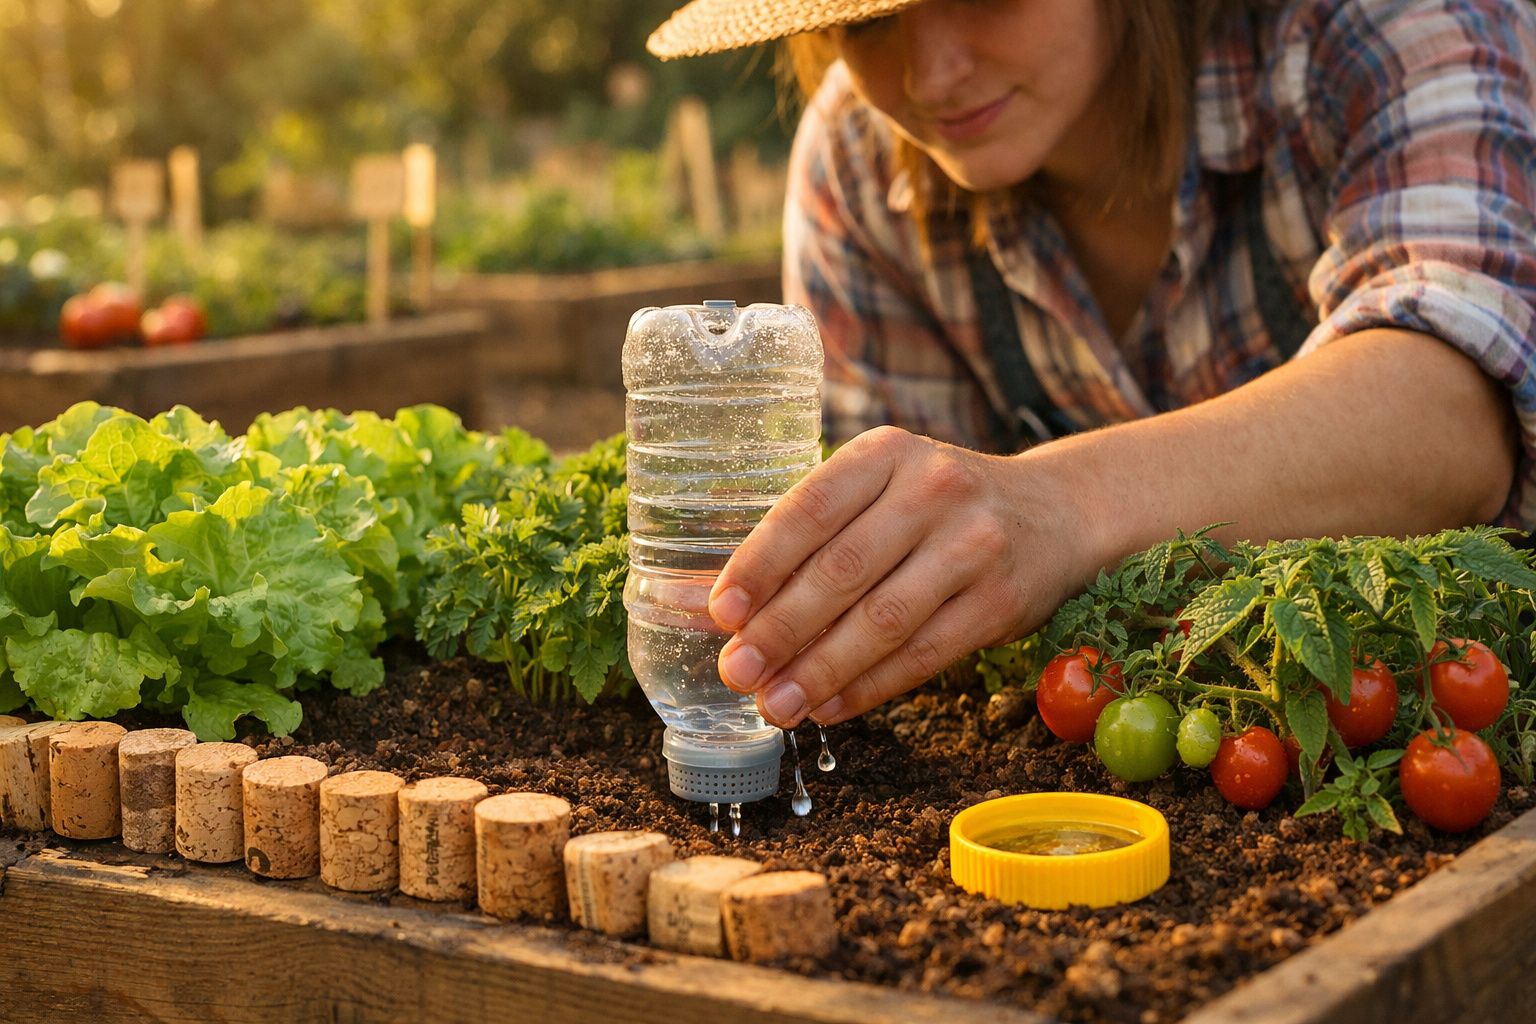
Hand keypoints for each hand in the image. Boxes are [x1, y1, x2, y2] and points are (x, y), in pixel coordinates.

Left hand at [707, 426, 1090, 727]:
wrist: (1057, 513)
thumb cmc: (938, 507)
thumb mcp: (883, 490)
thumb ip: (808, 539)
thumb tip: (708, 605)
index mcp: (887, 454)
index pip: (810, 508)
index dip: (759, 564)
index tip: (720, 612)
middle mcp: (933, 490)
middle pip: (842, 571)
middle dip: (780, 630)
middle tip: (736, 672)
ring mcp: (974, 546)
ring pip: (882, 621)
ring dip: (820, 671)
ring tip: (774, 704)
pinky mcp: (1001, 602)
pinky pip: (923, 655)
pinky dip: (868, 687)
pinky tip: (827, 707)